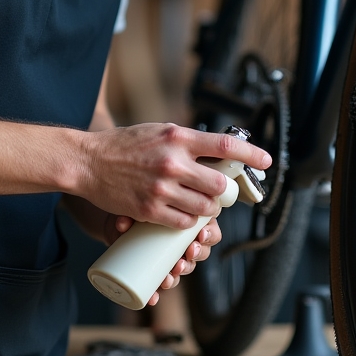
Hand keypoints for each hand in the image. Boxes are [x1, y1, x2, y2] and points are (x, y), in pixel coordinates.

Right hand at [75, 123, 271, 229]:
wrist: (88, 161)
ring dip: (209, 211)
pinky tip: (185, 218)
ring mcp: (162, 187)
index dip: (251, 155)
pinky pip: (183, 223)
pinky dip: (189, 224)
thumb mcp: (159, 131)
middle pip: (219, 186)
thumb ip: (186, 140)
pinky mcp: (149, 209)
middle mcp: (173, 162)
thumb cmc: (124, 144)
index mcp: (178, 138)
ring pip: (205, 209)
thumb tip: (216, 150)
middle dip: (225, 193)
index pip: (225, 146)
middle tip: (221, 194)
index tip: (267, 162)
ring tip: (201, 206)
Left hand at [103, 213, 223, 305]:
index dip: (210, 234)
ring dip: (180, 273)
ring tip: (172, 274)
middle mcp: (184, 242)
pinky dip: (157, 293)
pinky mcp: (157, 272)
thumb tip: (122, 223)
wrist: (118, 229)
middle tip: (190, 252)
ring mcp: (172, 258)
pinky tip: (153, 297)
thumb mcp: (136, 211)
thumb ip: (130, 215)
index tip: (201, 234)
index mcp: (188, 223)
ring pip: (184, 269)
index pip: (209, 229)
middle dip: (198, 254)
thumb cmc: (136, 214)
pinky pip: (161, 285)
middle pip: (201, 251)